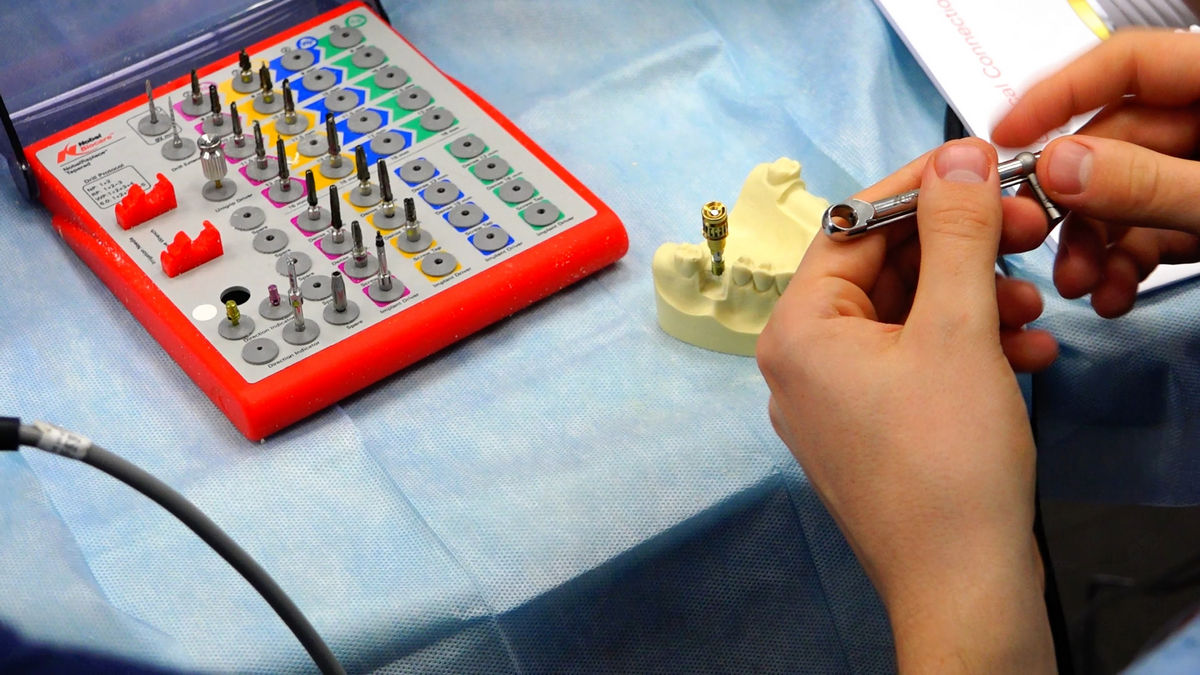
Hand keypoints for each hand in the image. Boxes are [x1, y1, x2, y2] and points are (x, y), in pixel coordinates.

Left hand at [757, 139, 1053, 671]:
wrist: (963, 586)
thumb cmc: (946, 468)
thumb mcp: (958, 330)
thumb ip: (956, 235)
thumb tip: (956, 160)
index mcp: (796, 331)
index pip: (853, 227)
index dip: (920, 188)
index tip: (979, 167)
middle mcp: (801, 363)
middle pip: (883, 270)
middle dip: (960, 252)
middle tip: (1025, 231)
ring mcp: (834, 400)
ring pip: (907, 317)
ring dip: (974, 301)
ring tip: (1030, 312)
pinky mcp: (872, 428)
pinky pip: (915, 363)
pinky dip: (968, 348)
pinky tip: (1024, 356)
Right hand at [992, 30, 1199, 317]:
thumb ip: (1147, 183)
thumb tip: (1059, 167)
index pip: (1125, 65)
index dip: (1059, 95)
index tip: (1004, 137)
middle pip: (1114, 143)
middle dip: (1072, 203)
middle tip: (1036, 237)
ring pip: (1125, 197)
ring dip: (1091, 245)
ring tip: (1079, 284)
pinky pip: (1153, 231)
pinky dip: (1126, 265)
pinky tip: (1112, 296)